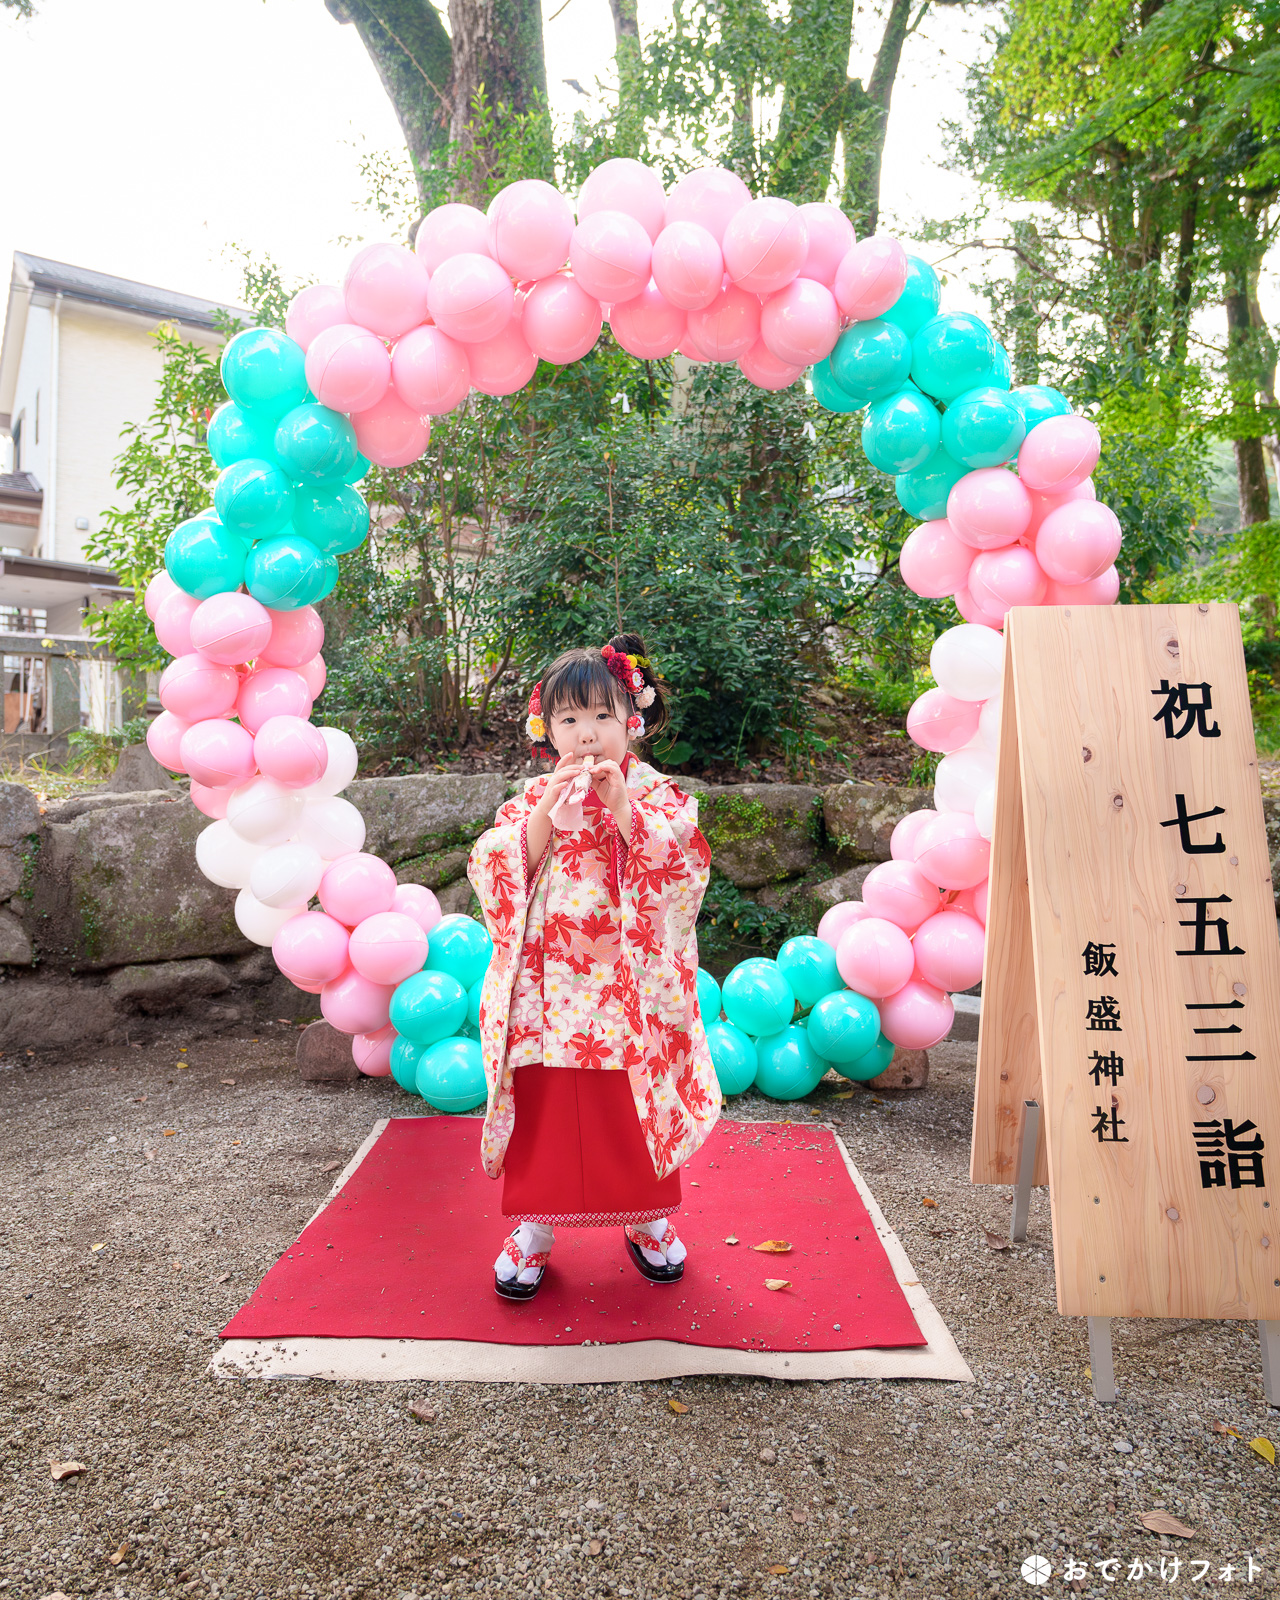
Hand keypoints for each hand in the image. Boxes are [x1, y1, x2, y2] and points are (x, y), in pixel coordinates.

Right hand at [526, 753, 584, 874]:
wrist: (546, 811)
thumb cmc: (556, 800)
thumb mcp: (565, 790)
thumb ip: (571, 784)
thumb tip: (583, 779)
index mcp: (556, 779)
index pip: (560, 766)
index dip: (565, 759)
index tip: (571, 753)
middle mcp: (552, 781)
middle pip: (562, 770)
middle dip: (572, 767)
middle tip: (582, 766)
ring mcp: (551, 788)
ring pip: (559, 777)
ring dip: (568, 774)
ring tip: (577, 772)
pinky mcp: (551, 796)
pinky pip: (555, 789)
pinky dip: (560, 785)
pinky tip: (566, 783)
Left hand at [587, 758, 631, 839]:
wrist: (617, 807)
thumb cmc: (610, 798)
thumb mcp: (598, 788)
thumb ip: (593, 781)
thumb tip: (584, 776)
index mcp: (611, 775)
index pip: (605, 765)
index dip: (596, 765)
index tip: (587, 769)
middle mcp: (616, 774)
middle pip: (608, 762)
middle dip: (598, 764)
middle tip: (589, 769)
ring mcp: (618, 776)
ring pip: (612, 763)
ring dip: (601, 765)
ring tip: (593, 770)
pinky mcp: (619, 779)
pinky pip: (614, 769)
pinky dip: (605, 767)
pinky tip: (597, 771)